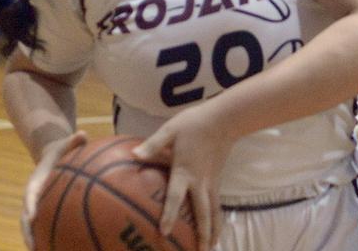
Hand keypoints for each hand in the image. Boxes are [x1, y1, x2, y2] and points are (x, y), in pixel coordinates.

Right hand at [21, 130, 87, 249]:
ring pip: (33, 229)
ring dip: (36, 242)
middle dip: (27, 234)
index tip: (32, 217)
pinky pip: (47, 227)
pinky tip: (62, 249)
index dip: (30, 206)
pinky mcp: (45, 213)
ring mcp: (37, 207)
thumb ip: (73, 141)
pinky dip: (51, 238)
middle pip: (25, 219)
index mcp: (35, 182)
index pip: (30, 195)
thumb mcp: (66, 144)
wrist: (52, 155)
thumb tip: (82, 133)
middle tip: (33, 248)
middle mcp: (33, 198)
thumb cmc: (62, 151)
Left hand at [132, 107, 233, 250]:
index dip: (170, 214)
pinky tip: (215, 230)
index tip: (165, 232)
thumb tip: (133, 154)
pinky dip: (217, 220)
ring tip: (210, 248)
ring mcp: (211, 183)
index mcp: (185, 171)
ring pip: (214, 213)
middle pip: (203, 213)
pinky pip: (217, 205)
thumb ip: (153, 145)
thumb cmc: (194, 124)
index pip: (177, 197)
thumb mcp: (170, 130)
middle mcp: (200, 182)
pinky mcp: (217, 181)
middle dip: (201, 234)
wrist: (224, 120)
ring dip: (213, 232)